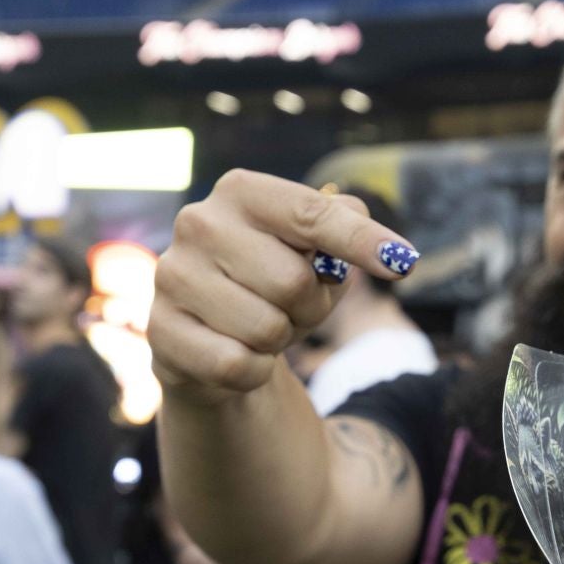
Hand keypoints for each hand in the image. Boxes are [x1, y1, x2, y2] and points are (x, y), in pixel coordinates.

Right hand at [150, 171, 417, 402]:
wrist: (214, 337)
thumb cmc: (274, 284)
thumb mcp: (315, 251)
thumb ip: (348, 232)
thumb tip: (392, 253)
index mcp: (240, 191)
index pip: (311, 214)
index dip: (361, 239)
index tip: (402, 262)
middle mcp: (198, 223)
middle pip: (293, 282)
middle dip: (309, 307)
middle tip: (292, 307)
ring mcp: (172, 277)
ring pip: (266, 329)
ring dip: (279, 341)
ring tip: (261, 327)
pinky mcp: (160, 331)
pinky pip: (236, 365)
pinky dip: (253, 371)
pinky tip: (237, 354)